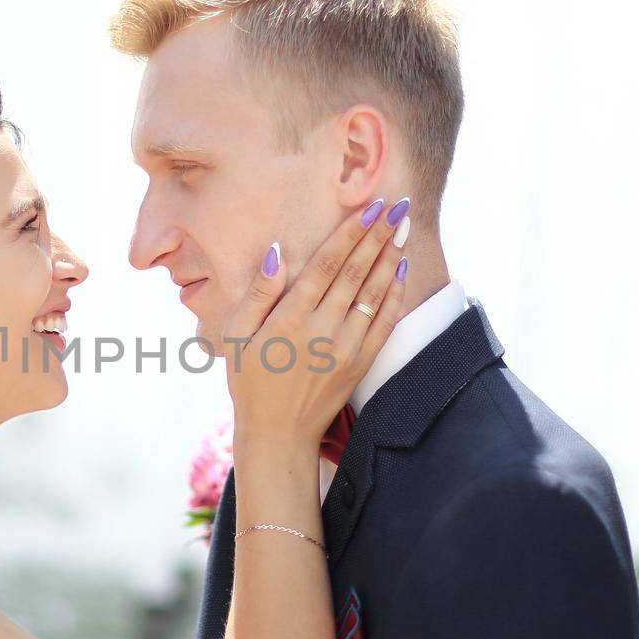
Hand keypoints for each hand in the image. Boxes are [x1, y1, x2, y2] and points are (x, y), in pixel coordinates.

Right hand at [224, 199, 408, 451]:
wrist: (278, 434)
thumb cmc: (249, 382)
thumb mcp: (236, 336)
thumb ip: (257, 293)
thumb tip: (276, 251)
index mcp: (290, 319)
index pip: (327, 265)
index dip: (350, 233)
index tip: (368, 207)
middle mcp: (323, 330)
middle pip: (356, 271)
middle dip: (377, 234)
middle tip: (395, 204)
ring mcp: (346, 348)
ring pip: (374, 292)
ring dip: (390, 256)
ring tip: (402, 227)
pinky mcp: (360, 363)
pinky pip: (385, 322)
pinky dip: (396, 293)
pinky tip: (401, 269)